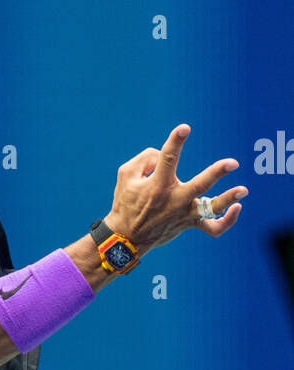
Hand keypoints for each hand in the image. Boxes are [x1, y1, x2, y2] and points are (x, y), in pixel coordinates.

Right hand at [105, 124, 247, 255]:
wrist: (126, 239)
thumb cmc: (125, 204)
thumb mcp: (125, 175)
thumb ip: (145, 158)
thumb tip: (163, 154)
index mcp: (157, 186)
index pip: (167, 159)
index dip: (176, 142)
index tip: (185, 129)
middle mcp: (174, 200)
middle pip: (200, 185)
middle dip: (216, 174)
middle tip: (232, 163)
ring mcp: (184, 214)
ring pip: (211, 209)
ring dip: (228, 199)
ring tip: (243, 190)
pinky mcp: (189, 224)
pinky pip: (213, 228)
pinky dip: (227, 221)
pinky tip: (236, 208)